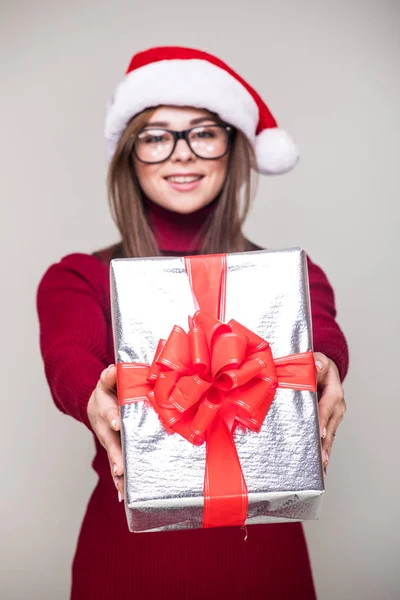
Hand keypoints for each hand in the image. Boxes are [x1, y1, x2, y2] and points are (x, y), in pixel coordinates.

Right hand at [87, 365, 124, 500]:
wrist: (96, 403)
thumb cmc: (108, 390)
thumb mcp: (108, 380)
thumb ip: (111, 375)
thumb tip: (114, 370)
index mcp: (105, 408)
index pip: (109, 412)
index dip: (113, 417)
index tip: (117, 423)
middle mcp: (105, 427)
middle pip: (110, 442)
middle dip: (115, 455)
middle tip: (121, 468)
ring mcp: (108, 440)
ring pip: (112, 457)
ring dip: (117, 472)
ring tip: (122, 487)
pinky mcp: (113, 449)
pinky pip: (116, 465)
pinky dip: (118, 481)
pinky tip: (122, 495)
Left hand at [314, 352, 346, 475]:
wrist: (325, 369)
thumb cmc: (319, 366)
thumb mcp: (318, 360)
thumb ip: (316, 363)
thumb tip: (316, 366)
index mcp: (335, 392)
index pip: (326, 407)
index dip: (322, 421)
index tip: (319, 433)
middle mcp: (338, 406)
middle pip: (330, 426)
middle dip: (325, 442)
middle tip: (320, 457)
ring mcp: (335, 415)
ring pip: (330, 434)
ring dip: (326, 449)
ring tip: (321, 465)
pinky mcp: (330, 421)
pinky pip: (328, 435)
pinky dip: (325, 448)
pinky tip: (321, 462)